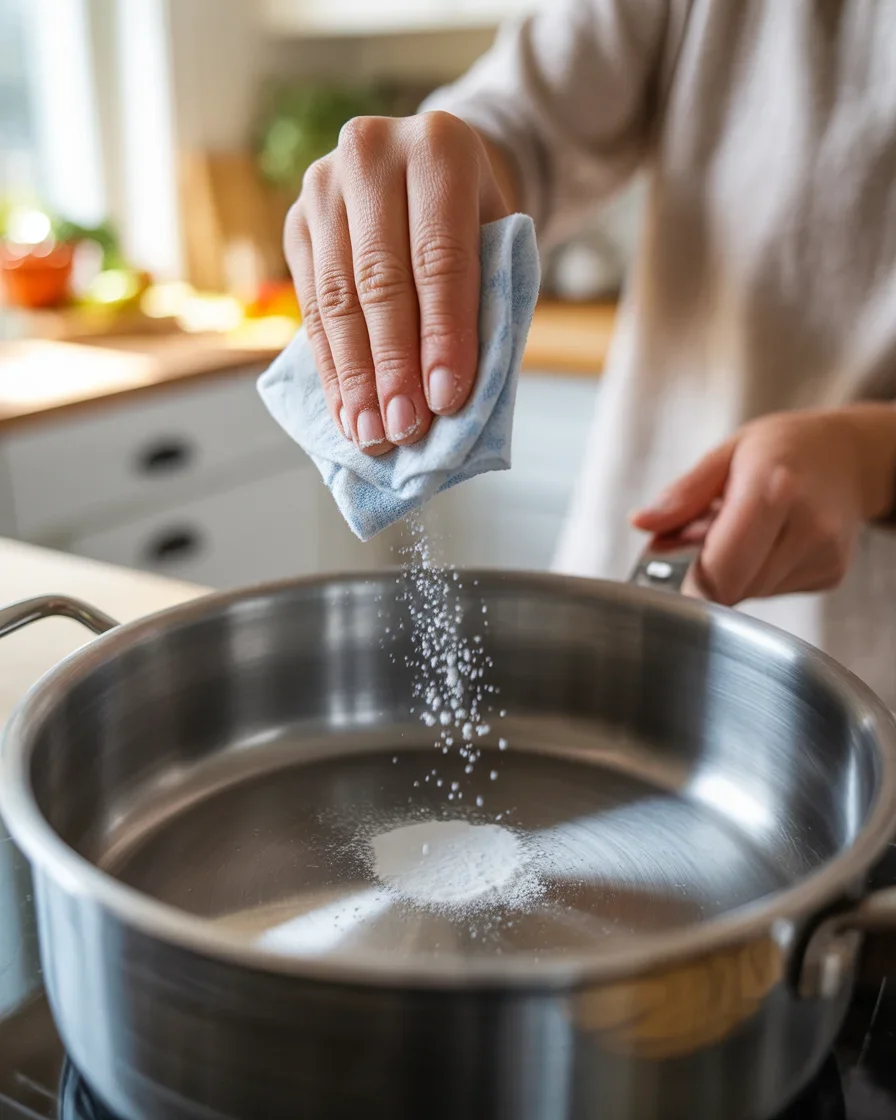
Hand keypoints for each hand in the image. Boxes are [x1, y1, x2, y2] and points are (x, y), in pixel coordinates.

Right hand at [284, 112, 511, 454]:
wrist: (426, 170)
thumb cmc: (474, 222)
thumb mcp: (498, 244)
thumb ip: (485, 301)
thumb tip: (451, 394)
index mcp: (440, 147)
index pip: (440, 256)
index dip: (443, 334)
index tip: (446, 400)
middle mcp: (371, 153)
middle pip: (380, 280)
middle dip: (393, 365)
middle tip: (406, 428)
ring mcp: (323, 186)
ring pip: (336, 299)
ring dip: (356, 377)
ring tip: (374, 434)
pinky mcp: (295, 222)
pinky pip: (310, 308)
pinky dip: (331, 368)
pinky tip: (347, 413)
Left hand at [632, 407, 895, 604]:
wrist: (849, 455)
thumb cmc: (783, 448)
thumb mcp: (726, 453)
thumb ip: (683, 494)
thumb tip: (641, 523)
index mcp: (774, 489)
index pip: (721, 568)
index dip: (690, 580)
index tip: (672, 572)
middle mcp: (808, 526)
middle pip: (734, 587)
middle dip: (708, 571)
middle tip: (705, 536)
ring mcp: (825, 555)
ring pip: (752, 593)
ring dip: (732, 572)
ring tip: (739, 531)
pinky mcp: (832, 574)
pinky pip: (773, 591)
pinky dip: (757, 573)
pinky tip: (766, 542)